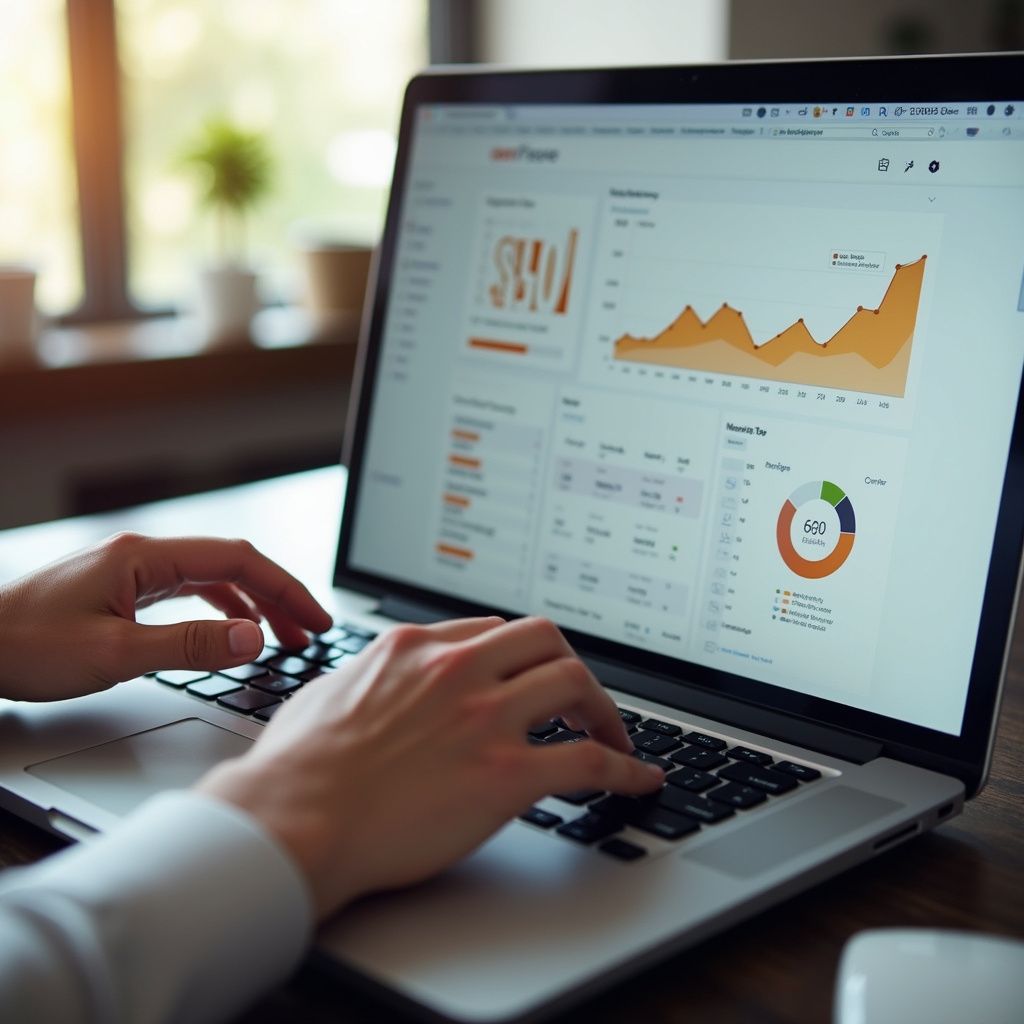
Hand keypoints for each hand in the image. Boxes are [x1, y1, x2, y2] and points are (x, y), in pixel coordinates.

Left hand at [0, 532, 331, 700]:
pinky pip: (187, 593)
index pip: (238, 560)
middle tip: (310, 631)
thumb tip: (252, 638)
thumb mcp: (113, 652)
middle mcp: (142, 555)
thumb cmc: (23, 646)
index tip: (315, 618)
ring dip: (252, 605)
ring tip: (280, 637)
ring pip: (211, 580)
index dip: (285, 588)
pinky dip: (219, 611)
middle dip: (277, 596)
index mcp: (145, 557)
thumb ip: (188, 645)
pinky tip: (228, 633)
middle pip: (231, 566)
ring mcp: (131, 572)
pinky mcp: (120, 591)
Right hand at [198, 616, 663, 917]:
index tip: (531, 674)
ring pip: (574, 682)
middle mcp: (458, 671)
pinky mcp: (506, 774)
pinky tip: (638, 779)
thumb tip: (374, 680)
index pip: (492, 630)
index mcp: (415, 649)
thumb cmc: (295, 767)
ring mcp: (485, 718)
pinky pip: (588, 760)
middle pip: (545, 639)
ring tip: (614, 735)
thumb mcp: (325, 690)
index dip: (520, 654)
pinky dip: (624, 767)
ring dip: (603, 708)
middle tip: (579, 697)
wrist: (291, 820)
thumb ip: (366, 675)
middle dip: (569, 665)